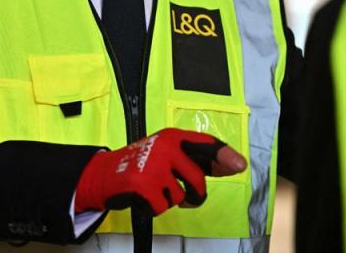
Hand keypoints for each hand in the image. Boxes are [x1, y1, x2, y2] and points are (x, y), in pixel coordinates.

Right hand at [74, 128, 244, 215]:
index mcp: (174, 137)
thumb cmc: (142, 165)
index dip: (225, 155)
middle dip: (196, 196)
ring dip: (170, 201)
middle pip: (197, 180)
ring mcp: (155, 165)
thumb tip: (233, 164)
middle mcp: (166, 147)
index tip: (240, 165)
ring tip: (155, 190)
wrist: (105, 173)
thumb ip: (196, 159)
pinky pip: (162, 207)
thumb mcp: (168, 154)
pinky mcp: (143, 184)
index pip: (206, 145)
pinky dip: (153, 207)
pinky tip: (143, 196)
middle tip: (188, 199)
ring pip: (180, 196)